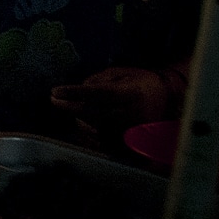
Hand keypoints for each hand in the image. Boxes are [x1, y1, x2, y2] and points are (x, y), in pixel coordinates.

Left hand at [50, 67, 171, 139]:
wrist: (165, 99)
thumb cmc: (136, 82)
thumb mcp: (118, 73)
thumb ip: (96, 80)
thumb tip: (75, 92)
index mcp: (132, 94)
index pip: (98, 94)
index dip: (74, 93)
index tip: (54, 91)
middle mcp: (134, 114)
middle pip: (93, 112)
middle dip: (69, 106)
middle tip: (53, 99)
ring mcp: (133, 131)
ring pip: (94, 128)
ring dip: (78, 118)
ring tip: (74, 108)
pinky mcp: (131, 144)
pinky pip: (100, 140)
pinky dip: (88, 131)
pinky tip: (84, 122)